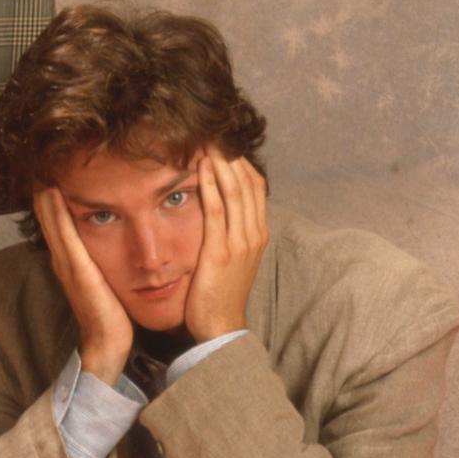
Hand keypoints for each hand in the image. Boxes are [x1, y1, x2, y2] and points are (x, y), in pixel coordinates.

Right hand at [34, 185, 132, 383]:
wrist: (107, 343)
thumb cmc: (110, 313)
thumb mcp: (102, 280)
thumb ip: (98, 262)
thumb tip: (106, 242)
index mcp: (69, 260)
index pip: (55, 221)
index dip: (49, 198)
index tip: (51, 171)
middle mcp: (62, 258)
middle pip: (46, 216)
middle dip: (43, 189)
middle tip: (40, 160)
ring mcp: (66, 263)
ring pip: (51, 220)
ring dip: (44, 194)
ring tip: (40, 166)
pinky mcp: (76, 269)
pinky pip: (64, 233)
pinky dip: (55, 212)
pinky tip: (52, 193)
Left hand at [183, 148, 267, 343]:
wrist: (220, 327)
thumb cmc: (219, 291)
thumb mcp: (231, 255)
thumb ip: (229, 230)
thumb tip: (216, 204)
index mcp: (258, 233)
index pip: (255, 185)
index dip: (240, 160)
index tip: (223, 141)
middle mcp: (254, 234)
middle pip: (248, 182)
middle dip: (231, 154)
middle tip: (214, 130)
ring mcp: (241, 243)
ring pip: (236, 191)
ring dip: (221, 163)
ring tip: (207, 139)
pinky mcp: (221, 252)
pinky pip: (217, 211)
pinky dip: (210, 186)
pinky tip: (200, 167)